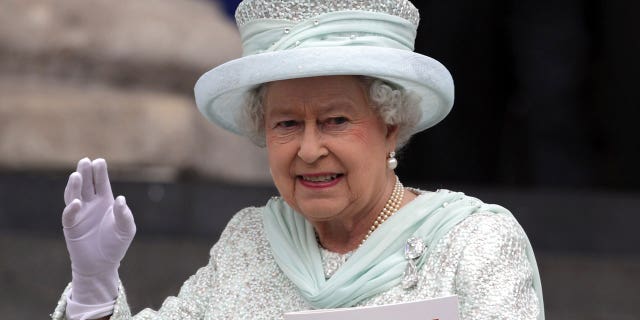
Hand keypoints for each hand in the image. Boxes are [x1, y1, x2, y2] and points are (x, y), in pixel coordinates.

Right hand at [62, 158, 135, 307]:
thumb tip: (121, 200)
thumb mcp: (126, 230)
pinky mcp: (71, 226)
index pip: (101, 183)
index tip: (99, 161)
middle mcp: (91, 204)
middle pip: (86, 184)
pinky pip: (69, 214)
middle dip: (85, 173)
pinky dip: (71, 208)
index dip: (100, 172)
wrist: (102, 264)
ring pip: (74, 195)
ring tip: (76, 175)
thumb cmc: (116, 245)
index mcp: (105, 201)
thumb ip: (125, 215)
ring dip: (74, 185)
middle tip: (85, 161)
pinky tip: (77, 202)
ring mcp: (80, 214)